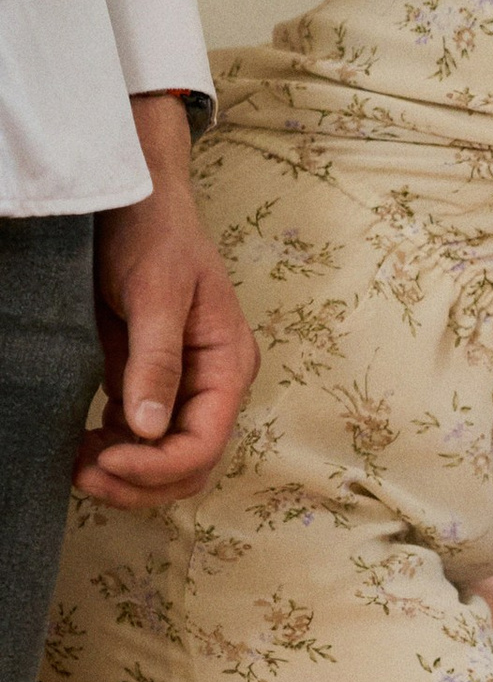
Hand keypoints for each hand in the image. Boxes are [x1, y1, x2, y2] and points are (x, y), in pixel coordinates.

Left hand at [76, 98, 258, 509]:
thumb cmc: (156, 235)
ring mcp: (181, 387)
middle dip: (141, 482)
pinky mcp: (148, 382)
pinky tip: (80, 445)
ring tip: (75, 466)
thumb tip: (147, 429)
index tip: (106, 460)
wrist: (136, 199)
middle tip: (84, 477)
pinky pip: (137, 436)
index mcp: (228, 365)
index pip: (204, 442)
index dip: (157, 465)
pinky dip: (111, 450)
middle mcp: (213, 384)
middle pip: (190, 464)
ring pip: (164, 458)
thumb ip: (155, 361)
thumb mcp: (157, 294)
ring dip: (124, 474)